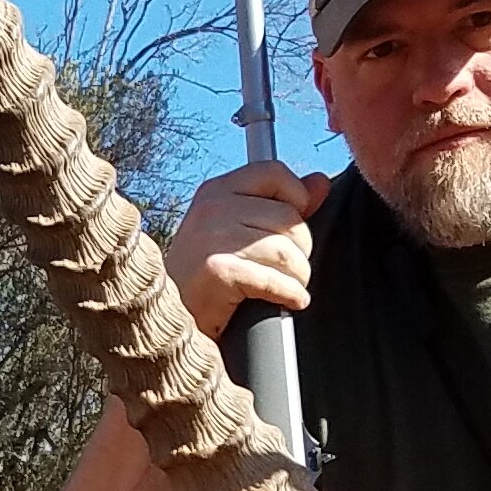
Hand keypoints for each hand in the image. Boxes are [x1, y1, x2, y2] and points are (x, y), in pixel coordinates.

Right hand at [167, 162, 325, 333]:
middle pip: (289, 217)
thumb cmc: (204, 275)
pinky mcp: (217, 270)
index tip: (292, 227)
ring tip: (288, 287)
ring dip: (298, 276)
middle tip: (287, 269)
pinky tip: (291, 301)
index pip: (274, 173)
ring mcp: (212, 237)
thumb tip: (320, 183)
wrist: (170, 317)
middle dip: (300, 250)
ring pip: (286, 250)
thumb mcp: (237, 229)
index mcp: (216, 190)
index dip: (297, 197)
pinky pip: (274, 279)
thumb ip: (281, 203)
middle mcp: (212, 207)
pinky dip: (291, 294)